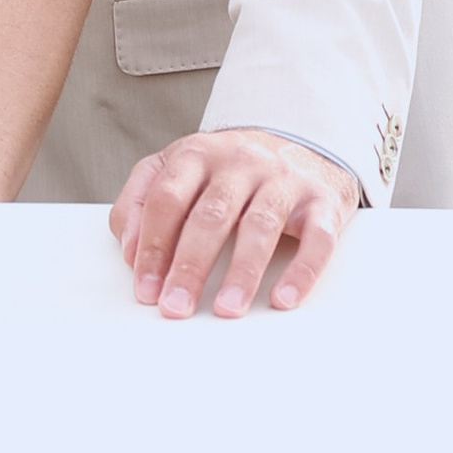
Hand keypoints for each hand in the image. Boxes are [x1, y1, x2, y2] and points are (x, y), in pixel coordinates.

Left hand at [111, 130, 355, 320]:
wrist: (300, 143)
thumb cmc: (227, 171)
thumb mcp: (178, 169)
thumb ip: (142, 200)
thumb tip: (130, 250)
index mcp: (198, 154)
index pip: (168, 199)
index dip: (153, 246)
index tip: (145, 289)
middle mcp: (242, 162)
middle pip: (211, 215)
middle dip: (190, 265)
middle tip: (175, 306)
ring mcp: (283, 180)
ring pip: (261, 226)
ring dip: (242, 272)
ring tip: (226, 310)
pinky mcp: (322, 202)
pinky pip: (316, 238)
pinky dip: (302, 271)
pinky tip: (284, 299)